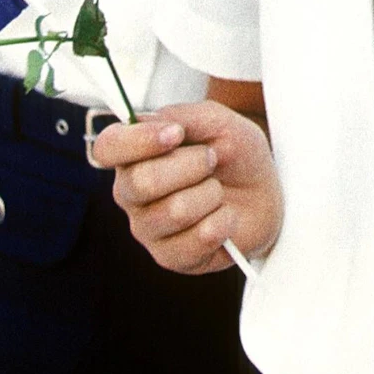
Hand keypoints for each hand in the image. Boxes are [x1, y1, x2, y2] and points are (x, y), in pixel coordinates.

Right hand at [94, 100, 281, 272]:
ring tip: (217, 190)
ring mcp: (148, 229)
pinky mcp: (171, 257)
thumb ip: (183, 116)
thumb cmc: (235, 154)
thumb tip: (148, 122)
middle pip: (141, 182)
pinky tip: (224, 217)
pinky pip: (198, 239)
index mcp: (135, 154)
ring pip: (175, 211)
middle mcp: (132, 193)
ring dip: (211, 193)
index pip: (108, 147)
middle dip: (192, 165)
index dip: (137, 141)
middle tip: (212, 159)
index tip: (176, 133)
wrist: (265, 192)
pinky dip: (224, 221)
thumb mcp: (218, 121)